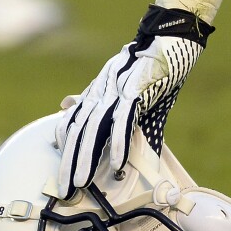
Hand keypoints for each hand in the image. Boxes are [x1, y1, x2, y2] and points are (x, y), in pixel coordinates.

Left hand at [56, 5, 214, 198]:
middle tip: (64, 191)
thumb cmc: (149, 66)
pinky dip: (119, 143)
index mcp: (97, 94)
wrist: (169, 38)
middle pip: (78, 132)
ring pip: (95, 129)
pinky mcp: (135, 90)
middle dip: (69, 163)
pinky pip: (123, 120)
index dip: (64, 149)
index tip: (61, 172)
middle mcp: (100, 93)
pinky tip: (116, 164)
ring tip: (81, 182)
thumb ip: (107, 107)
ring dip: (87, 158)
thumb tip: (77, 113)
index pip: (72, 123)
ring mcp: (116, 91)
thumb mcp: (124, 90)